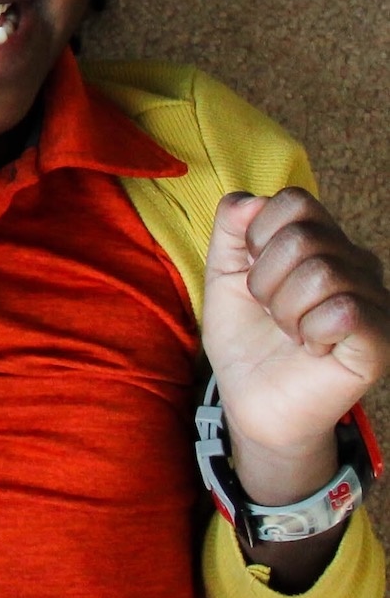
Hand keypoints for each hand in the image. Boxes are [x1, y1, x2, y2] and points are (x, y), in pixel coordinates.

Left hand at [204, 189, 389, 505]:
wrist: (251, 398)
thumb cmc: (245, 336)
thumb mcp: (223, 273)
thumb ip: (231, 227)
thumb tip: (252, 199)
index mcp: (323, 242)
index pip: (294, 201)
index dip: (257, 236)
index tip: (252, 274)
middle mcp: (356, 264)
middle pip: (302, 236)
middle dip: (264, 279)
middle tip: (270, 312)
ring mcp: (374, 301)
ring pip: (321, 273)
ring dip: (284, 310)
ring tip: (289, 331)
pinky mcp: (379, 340)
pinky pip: (344, 311)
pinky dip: (310, 331)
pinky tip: (312, 348)